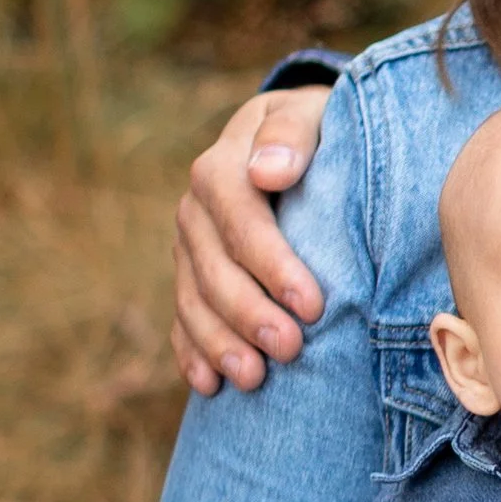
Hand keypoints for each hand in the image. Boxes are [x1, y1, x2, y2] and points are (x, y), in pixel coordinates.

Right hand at [173, 84, 334, 394]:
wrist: (293, 142)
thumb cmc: (319, 130)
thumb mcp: (312, 115)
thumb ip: (292, 134)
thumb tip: (267, 170)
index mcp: (222, 168)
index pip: (239, 218)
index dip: (272, 263)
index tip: (312, 304)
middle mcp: (195, 211)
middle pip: (213, 268)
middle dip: (249, 313)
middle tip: (291, 350)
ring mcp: (188, 249)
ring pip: (193, 300)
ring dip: (219, 343)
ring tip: (253, 380)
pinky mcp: (191, 278)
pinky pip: (182, 320)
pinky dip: (193, 354)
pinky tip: (210, 386)